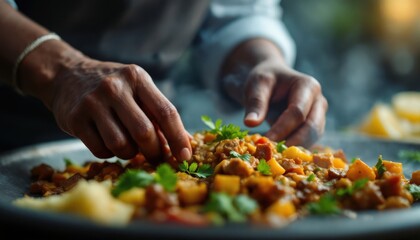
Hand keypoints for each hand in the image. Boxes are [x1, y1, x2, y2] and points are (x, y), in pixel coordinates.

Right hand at [44, 57, 191, 160]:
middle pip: (144, 132)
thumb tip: (187, 143)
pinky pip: (101, 150)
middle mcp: (115, 87)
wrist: (66, 75)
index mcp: (137, 78)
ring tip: (130, 147)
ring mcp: (93, 102)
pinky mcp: (75, 119)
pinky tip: (109, 143)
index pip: (166, 112)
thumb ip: (160, 113)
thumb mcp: (138, 89)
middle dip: (154, 151)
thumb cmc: (113, 88)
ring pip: (121, 145)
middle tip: (156, 157)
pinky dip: (110, 154)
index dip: (178, 138)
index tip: (186, 156)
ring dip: (130, 154)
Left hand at [223, 57, 327, 147]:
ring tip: (274, 155)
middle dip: (292, 142)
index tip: (266, 141)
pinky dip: (294, 149)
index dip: (282, 129)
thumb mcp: (257, 85)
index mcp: (308, 86)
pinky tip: (278, 154)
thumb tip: (250, 123)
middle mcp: (318, 101)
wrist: (272, 79)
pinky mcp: (313, 127)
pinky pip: (307, 142)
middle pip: (312, 127)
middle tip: (272, 154)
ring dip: (294, 148)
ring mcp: (319, 115)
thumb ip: (256, 103)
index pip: (298, 112)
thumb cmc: (266, 80)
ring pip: (312, 138)